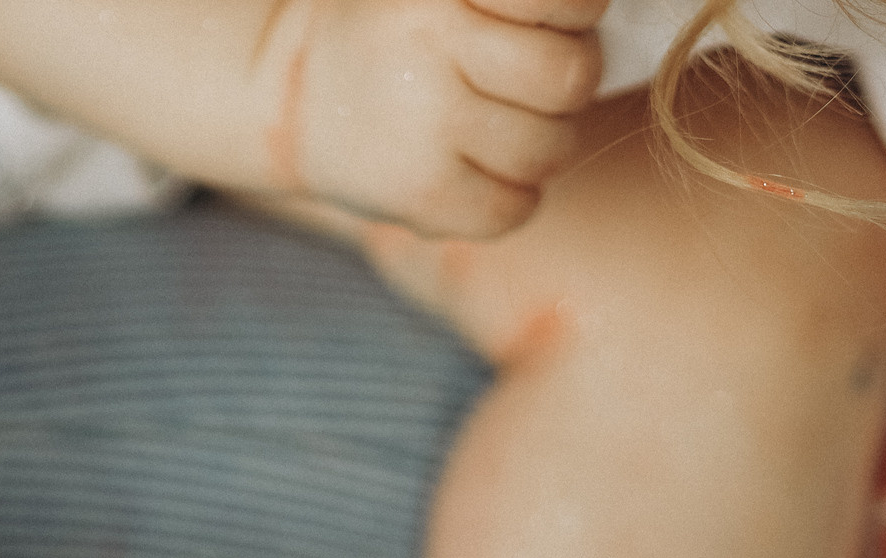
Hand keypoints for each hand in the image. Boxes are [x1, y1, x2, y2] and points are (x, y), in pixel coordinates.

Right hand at [263, 0, 607, 238]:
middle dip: (566, 84)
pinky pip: (515, 208)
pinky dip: (513, 197)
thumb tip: (592, 23)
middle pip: (570, 78)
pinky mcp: (420, 196)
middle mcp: (434, 53)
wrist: (293, 95)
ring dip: (542, 144)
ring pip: (551, 148)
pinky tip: (480, 172)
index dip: (575, 14)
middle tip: (529, 84)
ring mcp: (426, 128)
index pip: (566, 2)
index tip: (546, 23)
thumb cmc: (395, 30)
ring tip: (499, 129)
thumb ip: (517, 4)